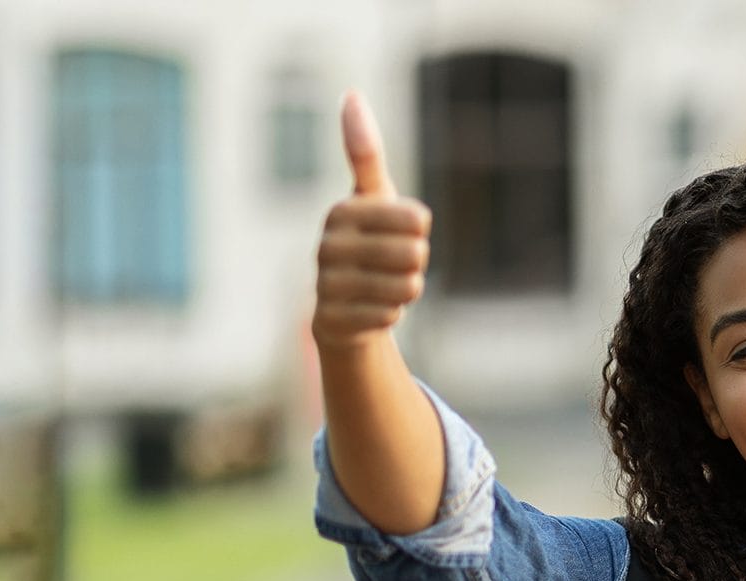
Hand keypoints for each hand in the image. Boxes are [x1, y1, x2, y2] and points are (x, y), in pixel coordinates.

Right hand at [311, 91, 432, 356]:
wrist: (342, 307)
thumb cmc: (367, 242)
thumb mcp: (371, 197)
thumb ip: (364, 152)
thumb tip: (350, 93)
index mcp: (342, 211)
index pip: (417, 220)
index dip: (420, 231)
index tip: (401, 231)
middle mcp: (327, 246)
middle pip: (415, 255)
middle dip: (415, 263)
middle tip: (393, 264)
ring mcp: (326, 286)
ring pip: (405, 287)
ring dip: (406, 289)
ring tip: (386, 286)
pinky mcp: (331, 321)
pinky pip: (390, 317)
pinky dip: (392, 314)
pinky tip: (374, 309)